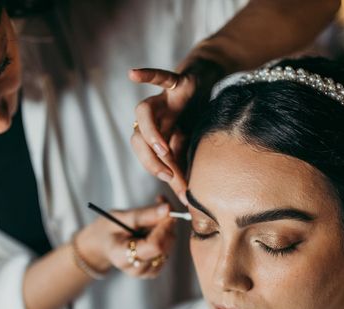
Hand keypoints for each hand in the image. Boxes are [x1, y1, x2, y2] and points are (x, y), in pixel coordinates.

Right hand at [77, 201, 175, 278]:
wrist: (103, 244)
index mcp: (123, 257)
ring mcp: (147, 271)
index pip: (155, 246)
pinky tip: (155, 225)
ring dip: (167, 227)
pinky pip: (168, 248)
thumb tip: (168, 209)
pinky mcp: (155, 268)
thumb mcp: (120, 217)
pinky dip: (166, 233)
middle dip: (166, 224)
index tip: (166, 210)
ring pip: (169, 246)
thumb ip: (144, 215)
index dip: (164, 227)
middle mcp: (137, 269)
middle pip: (164, 246)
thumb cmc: (108, 230)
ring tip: (153, 213)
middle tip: (160, 203)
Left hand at [129, 67, 194, 204]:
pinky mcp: (176, 83)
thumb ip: (184, 169)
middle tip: (166, 173)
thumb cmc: (198, 114)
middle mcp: (156, 119)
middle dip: (148, 159)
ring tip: (163, 149)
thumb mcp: (192, 146)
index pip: (150, 158)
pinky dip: (148, 76)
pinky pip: (160, 78)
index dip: (160, 172)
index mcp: (158, 136)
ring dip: (151, 133)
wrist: (210, 80)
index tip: (176, 188)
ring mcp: (163, 101)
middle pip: (137, 138)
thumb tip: (185, 198)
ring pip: (143, 112)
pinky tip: (132, 75)